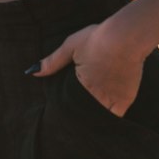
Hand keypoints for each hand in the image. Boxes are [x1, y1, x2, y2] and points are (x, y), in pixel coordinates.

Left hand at [29, 18, 145, 116]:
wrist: (126, 36)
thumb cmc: (98, 38)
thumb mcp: (71, 45)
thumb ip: (52, 61)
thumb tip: (31, 72)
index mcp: (80, 85)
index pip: (69, 105)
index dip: (67, 109)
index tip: (62, 114)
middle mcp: (95, 96)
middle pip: (83, 114)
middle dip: (79, 118)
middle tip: (75, 121)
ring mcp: (111, 99)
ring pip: (99, 118)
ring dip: (94, 119)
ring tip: (89, 121)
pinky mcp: (126, 99)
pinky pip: (117, 116)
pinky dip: (111, 118)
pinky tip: (107, 119)